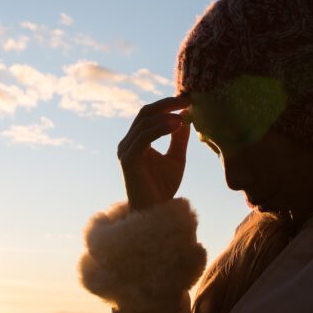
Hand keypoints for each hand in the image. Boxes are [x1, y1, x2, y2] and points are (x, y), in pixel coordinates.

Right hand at [117, 94, 190, 210]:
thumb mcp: (176, 158)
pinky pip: (144, 137)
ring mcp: (125, 151)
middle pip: (144, 113)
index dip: (166, 104)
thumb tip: (186, 115)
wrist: (155, 214)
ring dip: (166, 116)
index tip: (187, 98)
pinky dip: (161, 128)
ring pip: (144, 123)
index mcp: (136, 141)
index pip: (148, 114)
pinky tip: (176, 126)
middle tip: (186, 99)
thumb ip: (179, 138)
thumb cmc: (163, 189)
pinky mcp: (128, 160)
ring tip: (184, 116)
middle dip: (166, 104)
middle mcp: (127, 144)